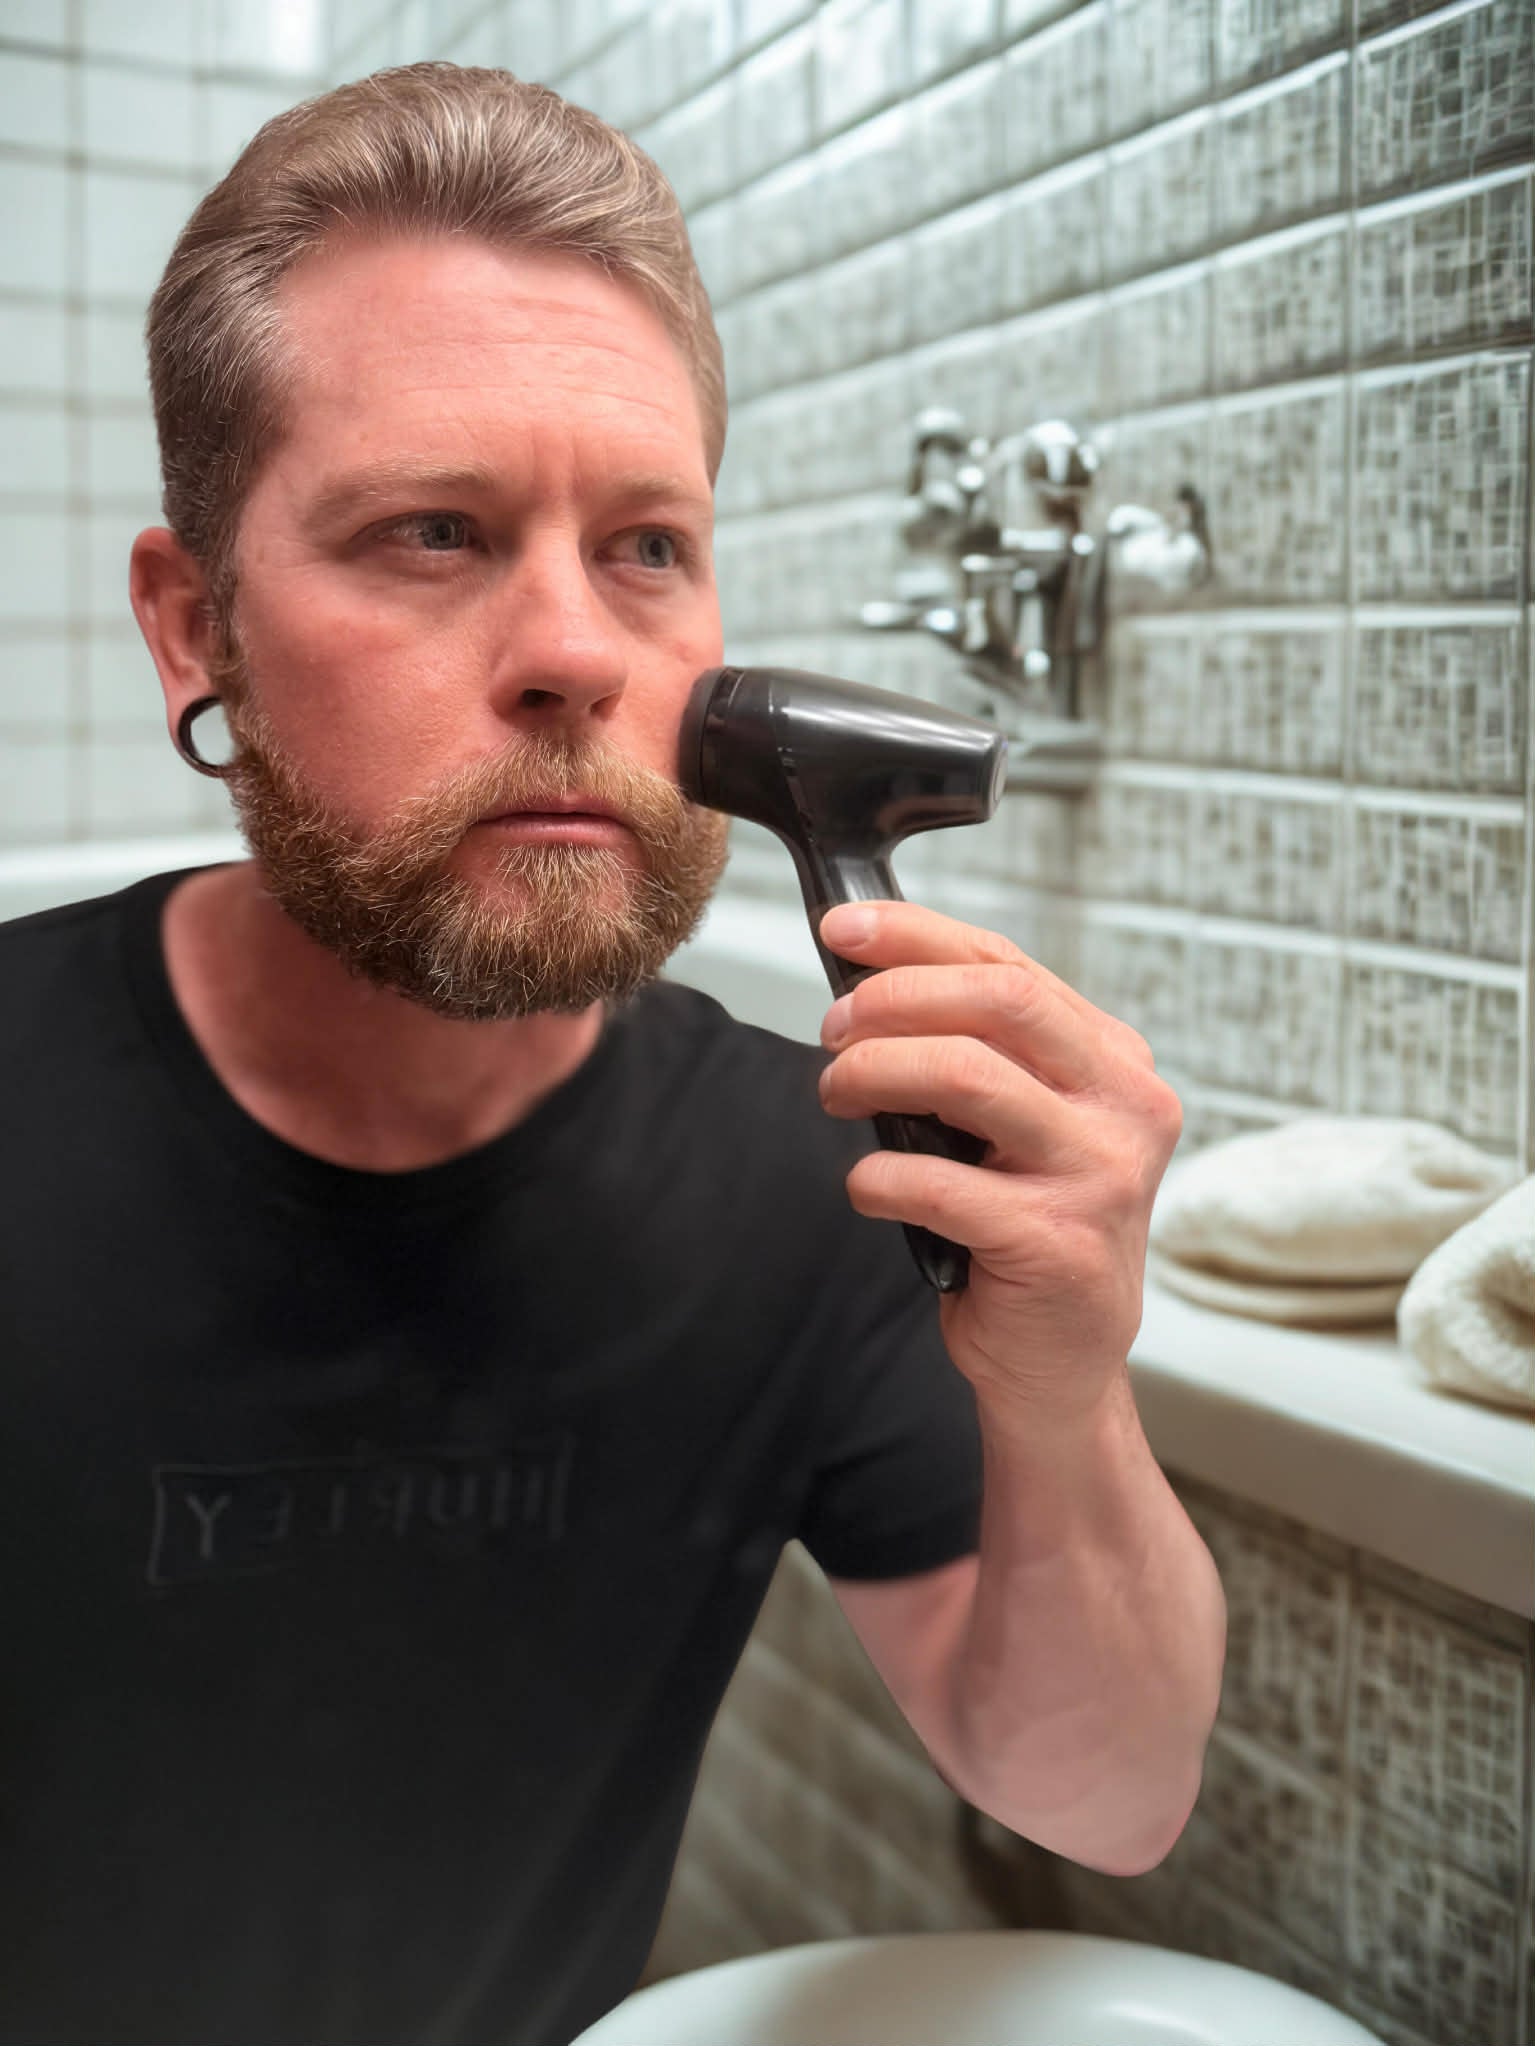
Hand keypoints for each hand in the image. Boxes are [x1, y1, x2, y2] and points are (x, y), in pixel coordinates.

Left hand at [816, 900, 1183, 1431]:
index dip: (916, 937)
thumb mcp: (1016, 1127)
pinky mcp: (1058, 1244)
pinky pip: (938, 1183)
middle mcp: (1126, 1107)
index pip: (1009, 966)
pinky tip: (867, 1185)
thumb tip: (867, 984)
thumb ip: (977, 1055)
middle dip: (891, 1001)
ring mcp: (1101, 1176)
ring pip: (965, 1075)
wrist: (1059, 1365)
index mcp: (1115, 1063)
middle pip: (996, 1002)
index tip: (842, 929)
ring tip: (835, 1095)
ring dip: (874, 1072)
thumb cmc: (1024, 1232)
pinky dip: (878, 1176)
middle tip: (831, 1031)